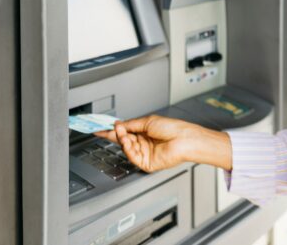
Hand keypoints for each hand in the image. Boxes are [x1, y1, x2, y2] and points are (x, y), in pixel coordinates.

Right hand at [95, 115, 231, 172]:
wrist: (185, 139)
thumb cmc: (174, 128)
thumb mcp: (149, 121)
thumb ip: (132, 124)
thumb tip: (118, 124)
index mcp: (146, 132)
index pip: (126, 131)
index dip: (113, 130)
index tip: (101, 127)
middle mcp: (145, 143)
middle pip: (124, 140)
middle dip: (114, 135)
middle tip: (105, 130)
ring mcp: (145, 153)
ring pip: (127, 148)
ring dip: (122, 139)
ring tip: (121, 132)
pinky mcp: (146, 163)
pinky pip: (132, 156)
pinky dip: (127, 148)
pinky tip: (127, 140)